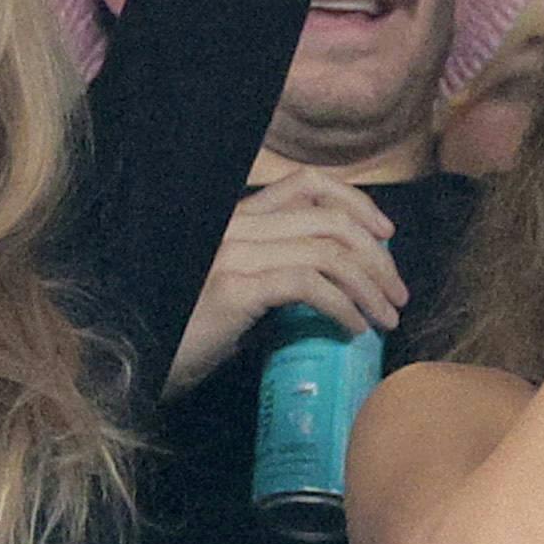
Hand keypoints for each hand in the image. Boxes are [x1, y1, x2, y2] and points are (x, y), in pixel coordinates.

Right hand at [167, 173, 411, 393]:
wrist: (146, 361)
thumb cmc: (193, 334)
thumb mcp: (241, 291)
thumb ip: (279, 271)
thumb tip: (343, 282)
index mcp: (239, 219)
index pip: (307, 183)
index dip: (356, 203)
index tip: (387, 236)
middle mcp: (236, 226)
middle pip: (330, 218)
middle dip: (377, 256)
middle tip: (398, 294)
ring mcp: (234, 254)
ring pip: (328, 251)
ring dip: (369, 286)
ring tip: (387, 318)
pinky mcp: (235, 288)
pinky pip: (309, 285)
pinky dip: (343, 306)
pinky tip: (353, 329)